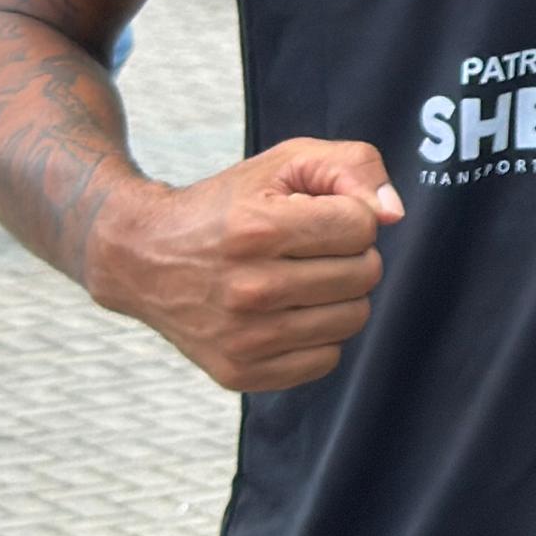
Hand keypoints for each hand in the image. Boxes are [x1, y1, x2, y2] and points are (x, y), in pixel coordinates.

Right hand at [85, 138, 405, 391]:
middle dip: (350, 254)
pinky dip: (318, 335)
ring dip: (339, 295)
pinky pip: (326, 360)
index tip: (318, 215)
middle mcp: (249, 288)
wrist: (143, 258)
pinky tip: (288, 313)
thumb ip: (353, 166)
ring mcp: (243, 338)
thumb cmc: (227, 205)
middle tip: (311, 248)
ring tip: (302, 279)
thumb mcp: (285, 162)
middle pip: (365, 274)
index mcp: (258, 229)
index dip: (350, 214)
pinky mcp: (239, 374)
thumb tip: (393, 214)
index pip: (362, 226)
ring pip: (352, 318)